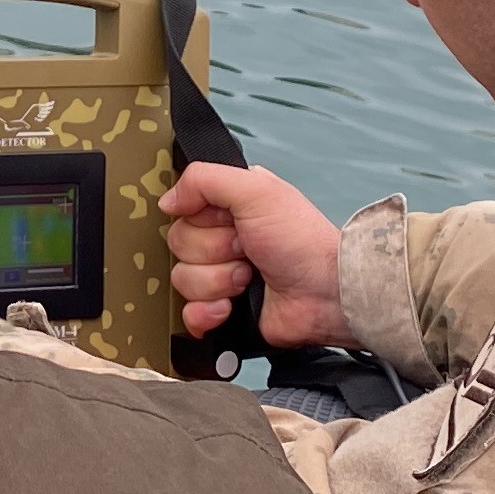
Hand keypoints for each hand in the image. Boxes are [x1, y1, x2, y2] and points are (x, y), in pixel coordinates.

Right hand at [160, 163, 350, 348]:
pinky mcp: (221, 310)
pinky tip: (231, 307)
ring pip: (182, 279)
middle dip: (214, 251)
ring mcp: (220, 276)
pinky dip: (208, 312)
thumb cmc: (304, 242)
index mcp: (228, 207)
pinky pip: (188, 314)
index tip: (230, 220)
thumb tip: (167, 199)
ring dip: (217, 281)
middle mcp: (222, 239)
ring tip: (249, 278)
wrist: (326, 295)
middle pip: (178, 244)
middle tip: (247, 250)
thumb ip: (205, 179)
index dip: (203, 218)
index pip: (182, 208)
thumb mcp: (257, 191)